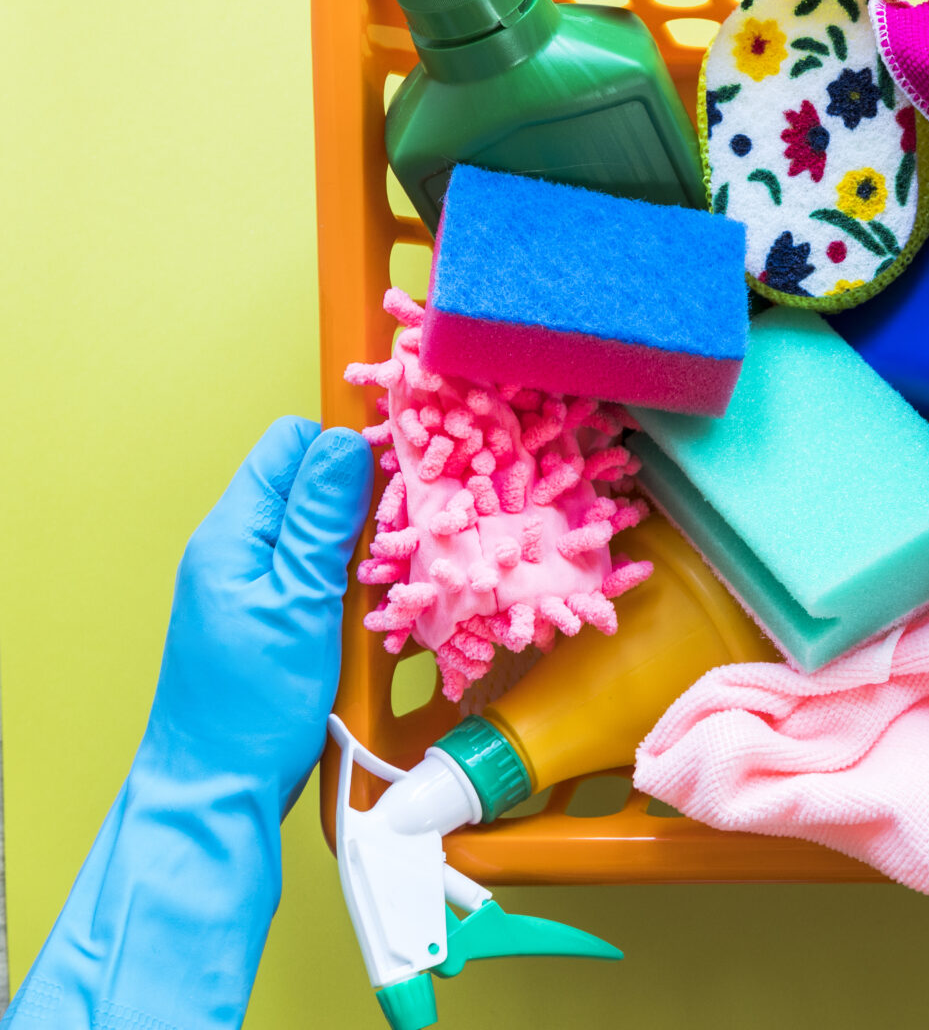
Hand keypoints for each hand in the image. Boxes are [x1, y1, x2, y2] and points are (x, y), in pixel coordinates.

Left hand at [151, 416, 372, 807]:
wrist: (219, 790)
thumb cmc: (250, 705)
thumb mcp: (298, 602)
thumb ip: (322, 520)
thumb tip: (345, 442)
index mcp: (235, 532)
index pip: (291, 445)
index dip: (345, 450)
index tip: (396, 478)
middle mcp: (241, 549)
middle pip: (312, 485)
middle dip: (363, 500)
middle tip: (404, 536)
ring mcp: (258, 584)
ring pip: (325, 532)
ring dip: (363, 547)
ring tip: (390, 579)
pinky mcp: (278, 617)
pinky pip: (323, 574)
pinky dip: (354, 583)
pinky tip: (374, 610)